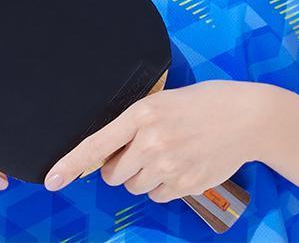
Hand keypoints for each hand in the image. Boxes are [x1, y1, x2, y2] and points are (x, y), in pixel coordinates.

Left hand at [44, 80, 258, 202]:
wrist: (247, 116)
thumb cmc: (204, 102)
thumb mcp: (164, 101)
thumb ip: (136, 124)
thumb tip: (109, 153)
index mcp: (143, 113)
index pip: (97, 144)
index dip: (70, 164)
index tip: (52, 180)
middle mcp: (152, 141)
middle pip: (113, 174)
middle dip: (122, 167)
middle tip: (145, 149)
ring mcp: (169, 166)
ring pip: (135, 187)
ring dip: (143, 177)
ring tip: (169, 153)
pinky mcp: (185, 185)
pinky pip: (158, 196)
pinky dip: (164, 186)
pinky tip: (182, 165)